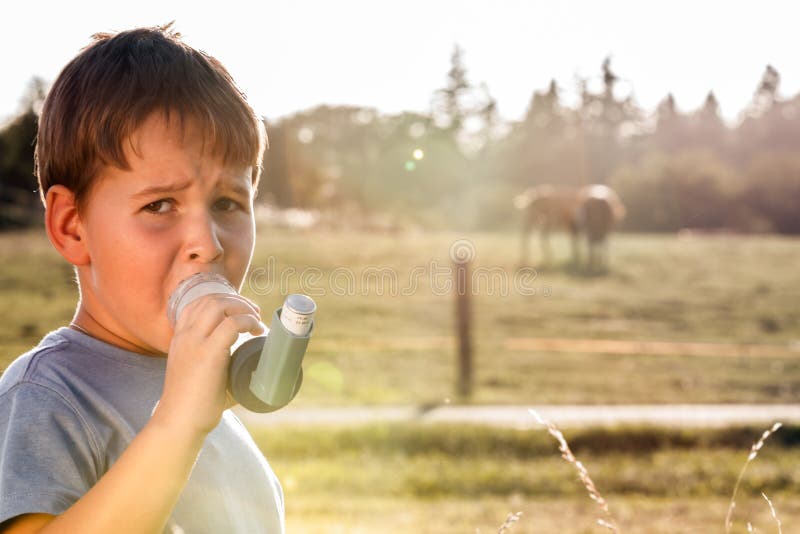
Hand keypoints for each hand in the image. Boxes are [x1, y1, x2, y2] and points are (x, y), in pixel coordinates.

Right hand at [152, 293, 263, 437]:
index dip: (221, 300)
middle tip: (253, 312)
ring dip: (242, 307)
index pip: (196, 303)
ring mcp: (195, 343)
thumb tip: (247, 364)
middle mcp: (185, 336)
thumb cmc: (193, 404)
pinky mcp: (208, 354)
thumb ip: (215, 362)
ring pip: (219, 305)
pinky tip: (256, 330)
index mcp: (180, 338)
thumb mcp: (196, 372)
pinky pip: (231, 324)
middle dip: (236, 300)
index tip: (238, 310)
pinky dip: (248, 321)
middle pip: (210, 299)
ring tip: (256, 319)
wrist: (179, 423)